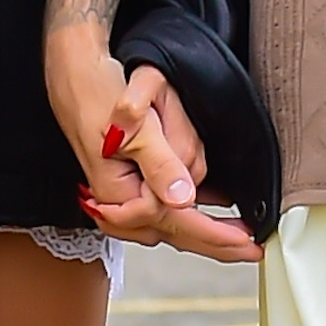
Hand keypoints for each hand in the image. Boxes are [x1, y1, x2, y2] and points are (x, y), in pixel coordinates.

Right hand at [46, 23, 262, 263]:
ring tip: (238, 231)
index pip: (177, 225)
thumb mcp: (134, 126)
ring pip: (172, 223)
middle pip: (176, 233)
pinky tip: (213, 205)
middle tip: (252, 248)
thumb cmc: (96, 96)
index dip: (216, 237)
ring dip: (205, 228)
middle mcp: (119, 206)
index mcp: (118, 198)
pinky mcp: (129, 184)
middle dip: (216, 242)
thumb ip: (160, 164)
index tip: (248, 243)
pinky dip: (191, 211)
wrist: (72, 77)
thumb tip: (184, 200)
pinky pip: (165, 206)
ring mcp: (123, 196)